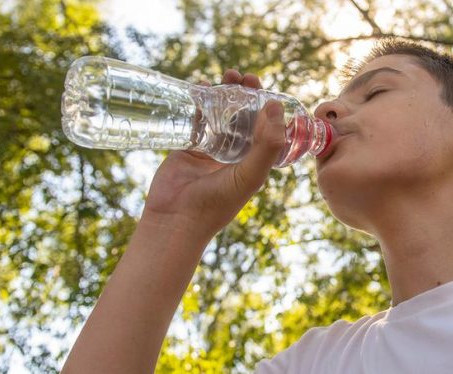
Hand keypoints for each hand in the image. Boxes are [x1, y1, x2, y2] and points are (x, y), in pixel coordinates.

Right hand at [141, 70, 285, 238]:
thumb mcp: (250, 174)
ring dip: (224, 93)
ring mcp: (211, 148)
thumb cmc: (217, 202)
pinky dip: (199, 101)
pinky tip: (200, 86)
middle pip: (242, 115)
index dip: (266, 106)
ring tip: (226, 76)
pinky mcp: (188, 146)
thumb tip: (276, 105)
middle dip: (245, 93)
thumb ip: (267, 144)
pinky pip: (196, 118)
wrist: (177, 218)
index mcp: (254, 160)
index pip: (265, 127)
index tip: (264, 86)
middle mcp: (234, 153)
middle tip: (243, 76)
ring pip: (220, 113)